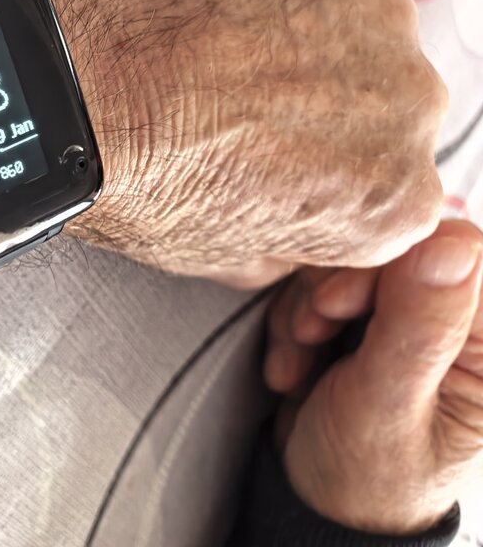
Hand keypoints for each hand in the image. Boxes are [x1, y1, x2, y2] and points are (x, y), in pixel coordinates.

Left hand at [39, 0, 447, 286]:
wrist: (70, 78)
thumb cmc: (127, 171)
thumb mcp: (210, 254)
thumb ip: (282, 242)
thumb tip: (291, 228)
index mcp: (391, 202)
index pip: (387, 190)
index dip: (325, 172)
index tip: (280, 154)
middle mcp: (412, 108)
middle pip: (384, 106)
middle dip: (325, 104)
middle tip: (240, 97)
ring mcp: (379, 12)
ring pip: (358, 27)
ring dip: (306, 33)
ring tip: (218, 45)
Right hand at [265, 220, 482, 533]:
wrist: (321, 504)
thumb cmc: (369, 475)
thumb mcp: (387, 404)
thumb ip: (418, 328)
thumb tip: (450, 246)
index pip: (456, 252)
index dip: (390, 262)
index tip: (339, 302)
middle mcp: (456, 324)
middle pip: (394, 248)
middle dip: (335, 290)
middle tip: (314, 332)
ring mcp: (406, 317)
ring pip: (348, 263)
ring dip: (306, 309)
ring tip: (300, 360)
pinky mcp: (365, 318)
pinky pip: (320, 282)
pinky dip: (295, 318)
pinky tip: (295, 363)